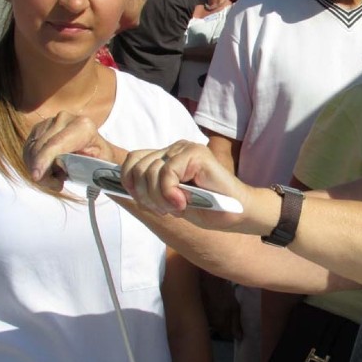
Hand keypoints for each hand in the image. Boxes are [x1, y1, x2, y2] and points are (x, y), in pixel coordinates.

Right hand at [23, 111, 124, 190]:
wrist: (96, 150)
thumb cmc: (99, 160)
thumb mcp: (97, 167)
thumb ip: (81, 168)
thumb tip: (62, 168)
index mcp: (82, 126)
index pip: (55, 144)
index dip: (43, 161)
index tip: (36, 177)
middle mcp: (65, 119)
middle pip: (40, 148)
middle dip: (42, 172)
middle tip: (56, 185)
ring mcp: (50, 121)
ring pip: (31, 150)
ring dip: (38, 169)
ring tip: (57, 177)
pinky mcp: (40, 127)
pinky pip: (28, 150)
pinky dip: (35, 164)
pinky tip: (50, 169)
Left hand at [122, 141, 252, 230]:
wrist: (238, 212)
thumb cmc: (207, 208)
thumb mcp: (169, 202)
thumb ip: (150, 191)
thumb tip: (123, 188)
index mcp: (165, 158)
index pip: (132, 161)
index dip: (130, 183)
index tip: (146, 204)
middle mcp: (173, 149)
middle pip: (138, 167)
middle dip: (145, 196)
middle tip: (164, 210)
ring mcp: (184, 149)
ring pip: (151, 171)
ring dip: (159, 198)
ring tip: (177, 207)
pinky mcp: (195, 153)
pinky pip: (167, 173)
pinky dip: (170, 193)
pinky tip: (184, 203)